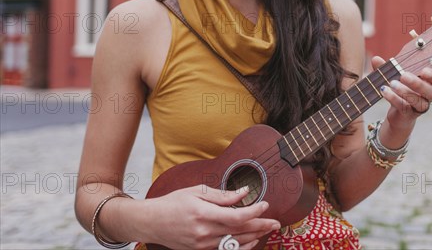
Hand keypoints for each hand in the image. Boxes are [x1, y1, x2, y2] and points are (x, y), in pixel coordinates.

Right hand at [143, 184, 279, 249]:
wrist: (152, 222)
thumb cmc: (172, 203)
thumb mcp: (196, 191)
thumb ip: (221, 195)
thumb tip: (243, 193)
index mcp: (203, 213)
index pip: (236, 216)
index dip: (254, 212)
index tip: (265, 204)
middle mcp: (204, 232)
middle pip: (239, 231)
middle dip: (261, 226)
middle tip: (275, 222)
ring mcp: (202, 244)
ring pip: (235, 242)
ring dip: (254, 237)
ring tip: (267, 230)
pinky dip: (241, 246)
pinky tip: (251, 241)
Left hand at [371, 56, 431, 135]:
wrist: (398, 113)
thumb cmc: (401, 89)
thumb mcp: (394, 76)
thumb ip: (386, 68)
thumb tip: (375, 59)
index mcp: (429, 84)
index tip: (424, 71)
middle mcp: (427, 96)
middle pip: (430, 91)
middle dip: (418, 83)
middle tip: (404, 76)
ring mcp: (420, 106)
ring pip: (418, 101)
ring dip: (404, 91)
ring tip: (392, 83)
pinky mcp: (409, 114)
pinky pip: (404, 107)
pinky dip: (394, 98)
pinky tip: (384, 91)